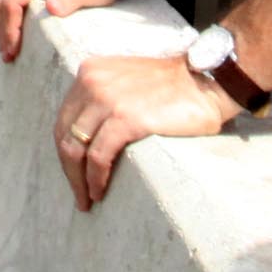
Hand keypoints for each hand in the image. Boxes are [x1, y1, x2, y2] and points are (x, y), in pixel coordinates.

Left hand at [54, 53, 235, 211]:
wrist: (207, 82)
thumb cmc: (173, 87)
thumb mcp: (125, 81)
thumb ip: (103, 97)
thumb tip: (86, 139)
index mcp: (90, 72)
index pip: (65, 118)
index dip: (65, 149)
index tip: (73, 171)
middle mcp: (93, 82)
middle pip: (65, 135)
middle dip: (68, 169)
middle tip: (78, 193)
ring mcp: (108, 100)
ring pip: (76, 149)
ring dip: (78, 180)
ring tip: (87, 200)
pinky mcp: (126, 119)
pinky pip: (98, 157)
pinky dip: (95, 179)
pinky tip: (99, 192)